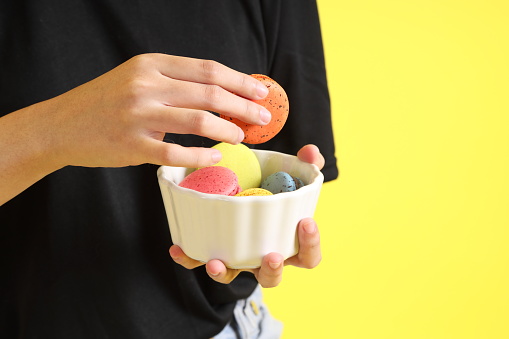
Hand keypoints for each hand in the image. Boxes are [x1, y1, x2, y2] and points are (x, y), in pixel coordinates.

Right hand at [42, 53, 270, 168]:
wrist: (60, 125)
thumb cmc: (105, 102)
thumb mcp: (137, 78)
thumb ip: (174, 82)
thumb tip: (222, 93)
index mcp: (151, 64)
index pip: (207, 69)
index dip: (240, 81)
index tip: (261, 92)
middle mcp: (146, 85)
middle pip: (210, 93)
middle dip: (244, 106)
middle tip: (263, 118)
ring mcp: (138, 115)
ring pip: (198, 121)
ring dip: (228, 129)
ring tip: (242, 136)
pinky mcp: (131, 145)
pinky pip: (176, 153)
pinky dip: (200, 156)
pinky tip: (214, 157)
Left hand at [169, 144, 324, 287]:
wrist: (241, 184)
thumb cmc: (273, 186)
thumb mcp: (291, 173)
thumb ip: (306, 163)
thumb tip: (311, 152)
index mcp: (287, 242)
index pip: (308, 256)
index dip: (311, 244)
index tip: (306, 221)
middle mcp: (262, 255)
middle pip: (271, 276)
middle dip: (272, 269)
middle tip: (271, 256)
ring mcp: (236, 255)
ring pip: (232, 275)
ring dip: (224, 272)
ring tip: (216, 262)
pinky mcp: (212, 248)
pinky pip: (199, 260)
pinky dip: (189, 257)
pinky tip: (179, 247)